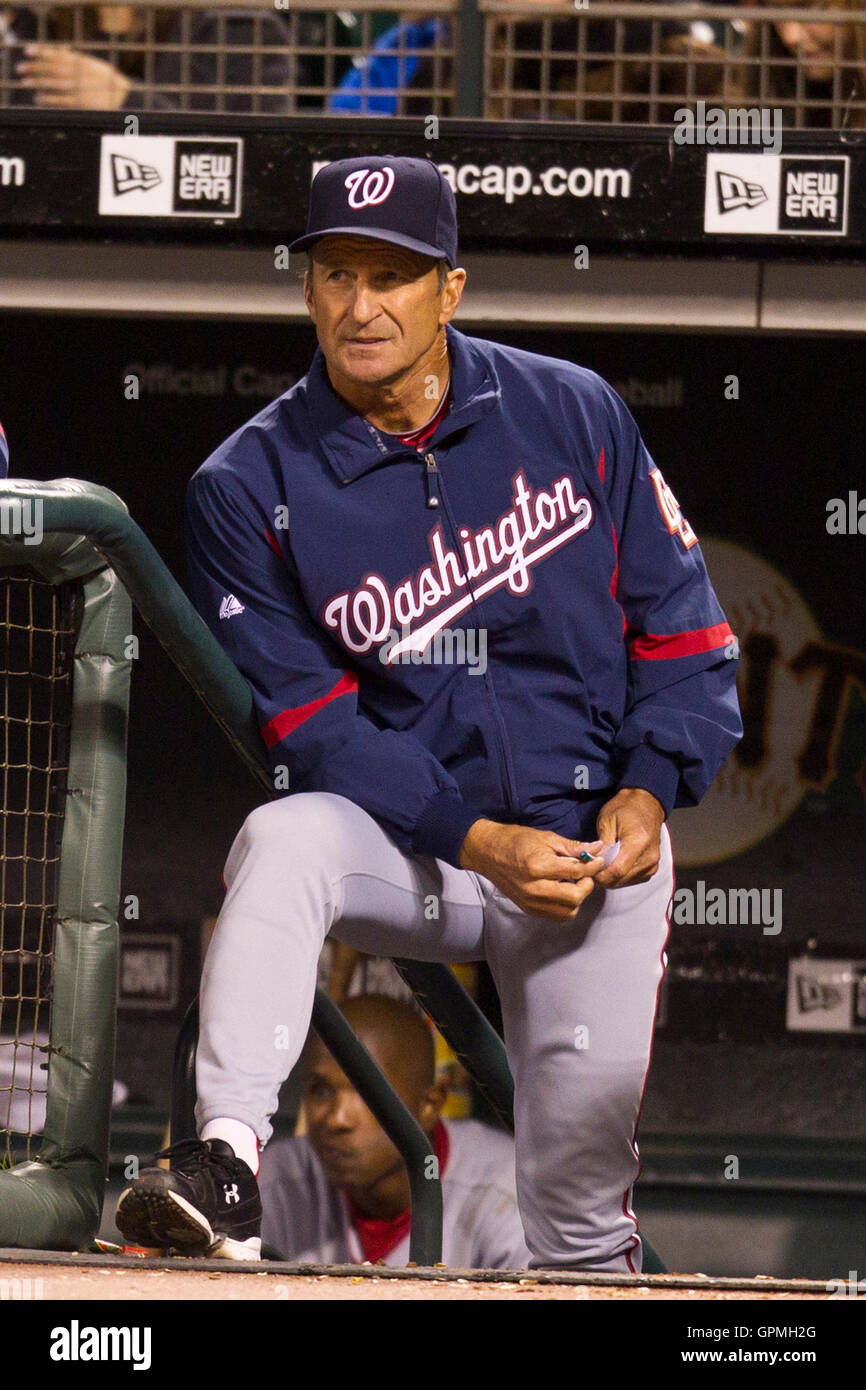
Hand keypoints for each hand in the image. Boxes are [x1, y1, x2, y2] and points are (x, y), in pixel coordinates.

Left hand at [17, 45, 131, 108]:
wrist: (125, 96)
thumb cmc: (107, 80)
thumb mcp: (93, 64)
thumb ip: (76, 57)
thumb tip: (61, 49)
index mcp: (82, 62)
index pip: (57, 54)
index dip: (41, 52)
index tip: (28, 51)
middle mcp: (80, 74)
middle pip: (52, 68)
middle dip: (35, 68)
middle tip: (21, 68)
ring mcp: (80, 89)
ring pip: (54, 84)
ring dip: (37, 83)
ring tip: (25, 83)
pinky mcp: (82, 103)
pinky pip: (61, 101)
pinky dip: (48, 99)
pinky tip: (38, 99)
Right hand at [459, 819, 605, 921]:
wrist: (488, 852)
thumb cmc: (515, 841)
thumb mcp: (546, 838)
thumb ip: (573, 847)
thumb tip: (597, 848)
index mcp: (538, 866)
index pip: (576, 872)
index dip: (593, 866)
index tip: (598, 860)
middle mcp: (534, 888)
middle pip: (575, 897)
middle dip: (586, 885)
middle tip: (585, 873)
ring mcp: (530, 902)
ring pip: (568, 911)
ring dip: (577, 898)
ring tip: (573, 882)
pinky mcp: (528, 909)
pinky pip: (556, 915)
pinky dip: (566, 905)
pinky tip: (562, 890)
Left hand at [593, 787, 664, 888]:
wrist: (646, 804)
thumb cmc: (625, 809)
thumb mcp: (607, 822)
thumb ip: (602, 846)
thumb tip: (592, 864)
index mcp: (638, 843)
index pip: (616, 871)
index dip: (600, 874)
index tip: (588, 870)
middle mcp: (649, 856)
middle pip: (620, 879)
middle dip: (603, 876)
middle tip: (592, 866)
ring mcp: (652, 864)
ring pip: (625, 881)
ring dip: (611, 877)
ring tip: (603, 863)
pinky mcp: (652, 868)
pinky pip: (632, 879)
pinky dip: (620, 876)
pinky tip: (613, 864)